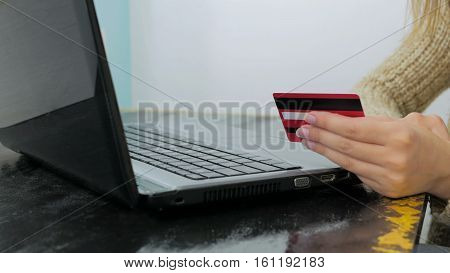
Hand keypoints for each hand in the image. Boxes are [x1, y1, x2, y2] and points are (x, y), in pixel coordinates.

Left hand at [296, 112, 449, 198]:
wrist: (445, 169)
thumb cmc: (423, 142)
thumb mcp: (405, 122)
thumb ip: (374, 121)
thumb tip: (342, 119)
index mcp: (399, 135)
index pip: (353, 128)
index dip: (328, 123)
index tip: (312, 116)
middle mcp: (394, 157)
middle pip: (345, 145)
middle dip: (320, 135)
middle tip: (304, 128)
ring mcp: (389, 176)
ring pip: (346, 161)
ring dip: (323, 149)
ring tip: (309, 140)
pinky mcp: (384, 189)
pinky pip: (356, 172)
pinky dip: (339, 161)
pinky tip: (328, 153)